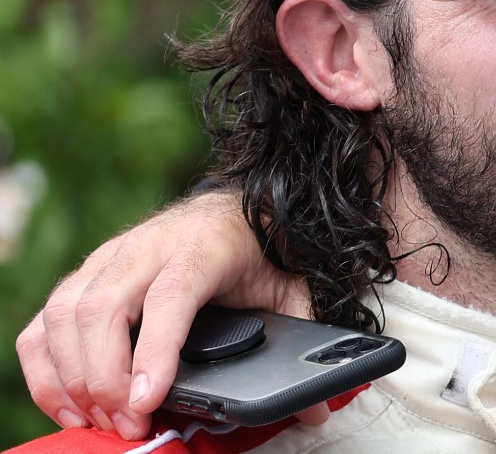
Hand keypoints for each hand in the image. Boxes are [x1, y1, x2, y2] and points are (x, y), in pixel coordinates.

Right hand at [16, 190, 310, 439]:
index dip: (153, 351)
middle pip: (104, 309)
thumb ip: (299, 339)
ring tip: (101, 420)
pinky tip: (69, 402)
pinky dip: (46, 366)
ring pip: (67, 313)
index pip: (169, 296)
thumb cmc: (259, 252)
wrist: (241, 208)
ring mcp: (112, 257)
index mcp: (204, 247)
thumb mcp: (290, 288)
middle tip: (128, 424)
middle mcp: (149, 247)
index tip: (146, 401)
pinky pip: (47, 320)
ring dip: (72, 376)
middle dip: (106, 378)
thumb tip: (313, 406)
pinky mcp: (88, 271)